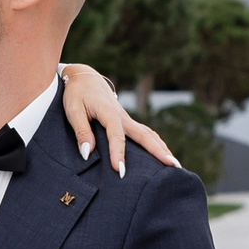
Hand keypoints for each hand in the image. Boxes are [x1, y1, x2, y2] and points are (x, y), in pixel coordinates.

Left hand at [58, 65, 179, 174]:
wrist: (84, 77)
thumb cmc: (76, 93)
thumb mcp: (73, 110)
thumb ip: (81, 131)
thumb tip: (87, 153)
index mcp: (109, 113)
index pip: (116, 136)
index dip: (118, 154)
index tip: (120, 171)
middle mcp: (122, 116)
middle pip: (145, 135)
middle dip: (159, 152)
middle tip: (173, 167)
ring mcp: (126, 119)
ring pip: (148, 135)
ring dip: (162, 149)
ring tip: (175, 165)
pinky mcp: (126, 121)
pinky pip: (144, 133)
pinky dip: (155, 144)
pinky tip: (162, 154)